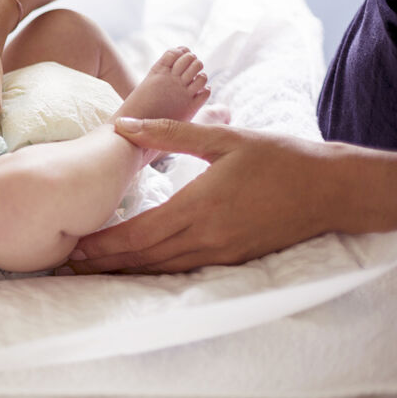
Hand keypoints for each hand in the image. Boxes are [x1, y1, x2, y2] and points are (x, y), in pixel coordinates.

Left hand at [68, 117, 336, 273]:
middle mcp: (207, 237)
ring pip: (162, 269)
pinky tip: (136, 270)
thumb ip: (168, 134)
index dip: (103, 243)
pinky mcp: (233, 259)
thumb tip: (122, 125)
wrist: (330, 188)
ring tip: (92, 272)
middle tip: (67, 266)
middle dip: (104, 264)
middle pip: (144, 258)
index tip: (74, 245)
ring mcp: (221, 253)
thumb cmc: (277, 157)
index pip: (139, 233)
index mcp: (200, 206)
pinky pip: (184, 270)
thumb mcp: (222, 138)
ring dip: (125, 272)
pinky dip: (154, 272)